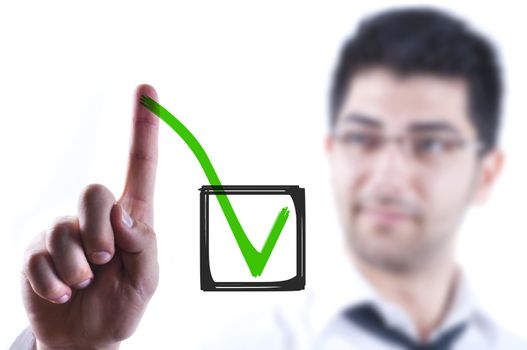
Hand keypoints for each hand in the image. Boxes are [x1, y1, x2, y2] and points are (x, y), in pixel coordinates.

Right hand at [21, 85, 159, 349]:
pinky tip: (62, 293)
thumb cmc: (122, 302)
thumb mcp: (147, 279)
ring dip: (78, 268)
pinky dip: (55, 284)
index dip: (145, 129)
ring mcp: (63, 233)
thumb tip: (123, 213)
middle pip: (95, 193)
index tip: (150, 91)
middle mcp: (96, 217)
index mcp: (131, 218)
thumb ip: (144, 244)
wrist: (86, 339)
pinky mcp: (36, 253)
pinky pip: (40, 260)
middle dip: (100, 232)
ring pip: (65, 232)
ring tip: (85, 284)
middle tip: (105, 260)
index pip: (141, 167)